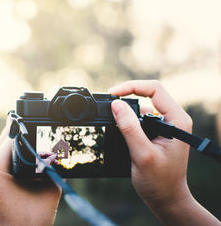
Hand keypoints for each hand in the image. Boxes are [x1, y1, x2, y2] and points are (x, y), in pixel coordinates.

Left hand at [0, 118, 60, 225]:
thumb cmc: (33, 217)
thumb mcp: (48, 186)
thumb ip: (51, 164)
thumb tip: (56, 149)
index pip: (12, 136)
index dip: (24, 124)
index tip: (31, 112)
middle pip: (4, 139)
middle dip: (18, 129)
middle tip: (30, 116)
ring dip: (9, 137)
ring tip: (18, 122)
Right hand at [110, 80, 218, 224]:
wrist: (166, 199)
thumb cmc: (160, 182)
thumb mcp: (142, 154)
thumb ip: (129, 128)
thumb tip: (116, 104)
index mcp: (177, 120)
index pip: (155, 90)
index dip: (131, 87)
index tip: (113, 94)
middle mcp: (173, 119)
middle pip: (148, 94)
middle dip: (126, 95)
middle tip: (109, 103)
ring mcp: (165, 125)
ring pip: (142, 105)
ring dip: (126, 108)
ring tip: (111, 116)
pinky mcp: (156, 131)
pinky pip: (140, 117)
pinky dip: (127, 118)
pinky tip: (118, 126)